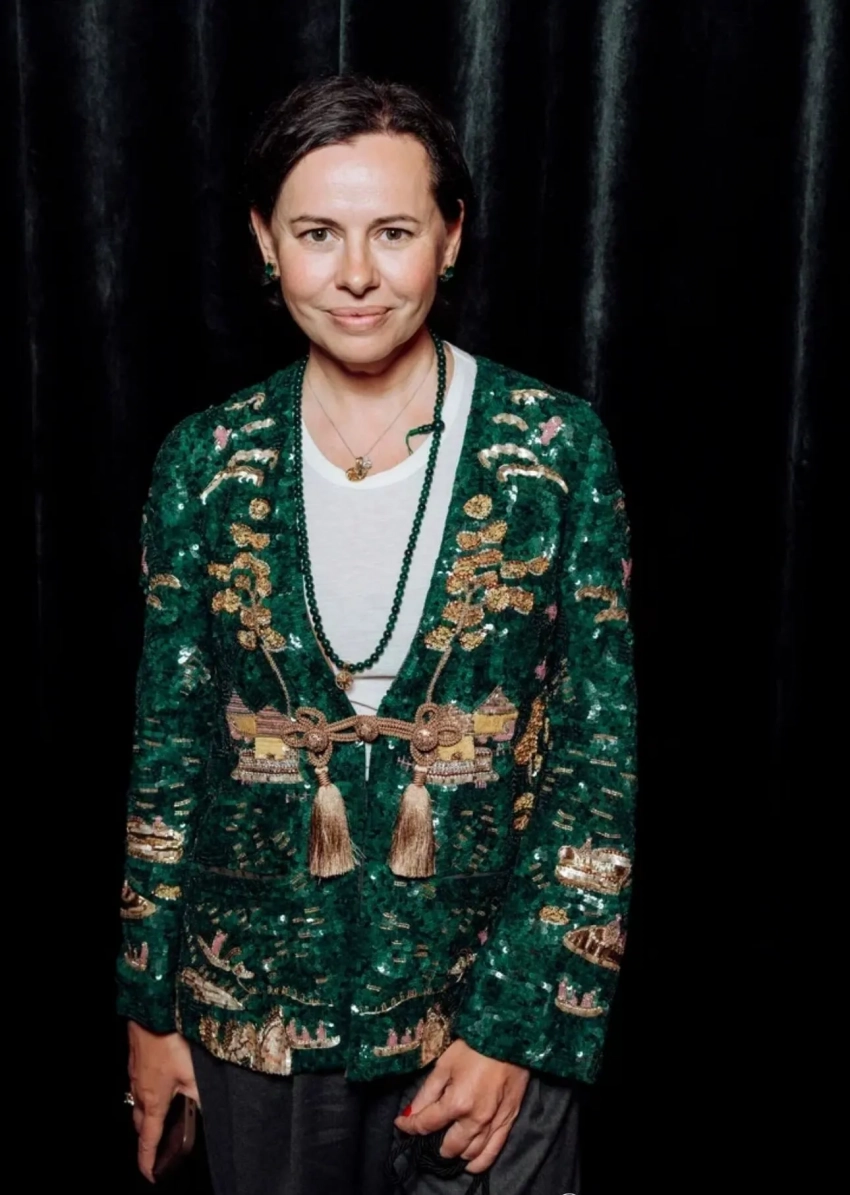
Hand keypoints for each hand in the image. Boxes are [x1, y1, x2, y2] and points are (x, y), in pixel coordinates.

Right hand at [127, 1021, 199, 1182]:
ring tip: (163, 1114)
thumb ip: (199, 1094)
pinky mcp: (137, 1058)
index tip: (151, 1175)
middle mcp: (140, 1090)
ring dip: (148, 1113)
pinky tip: (162, 1082)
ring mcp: (135, 1073)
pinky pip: (139, 1084)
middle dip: (147, 1136)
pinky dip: (148, 1092)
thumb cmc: (170, 1041)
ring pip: (139, 1102)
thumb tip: (205, 1110)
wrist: (152, 1010)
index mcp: (153, 1100)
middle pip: (140, 1123)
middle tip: (158, 1144)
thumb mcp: (193, 1071)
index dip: (148, 1161)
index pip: (148, 1139)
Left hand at [394, 1039, 529, 1174]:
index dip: (409, 1126)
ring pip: (471, 1153)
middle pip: (449, 1146)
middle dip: (435, 1143)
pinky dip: (479, 1161)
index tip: (401, 1124)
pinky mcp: (509, 1121)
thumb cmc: (475, 1045)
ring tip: (448, 1147)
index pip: (426, 1124)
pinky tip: (470, 1162)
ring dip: (456, 1153)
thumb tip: (411, 1112)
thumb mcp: (445, 1063)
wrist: (511, 1037)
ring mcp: (493, 1123)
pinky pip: (493, 1152)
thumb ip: (428, 1091)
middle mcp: (474, 1120)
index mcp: (456, 1103)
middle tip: (429, 1135)